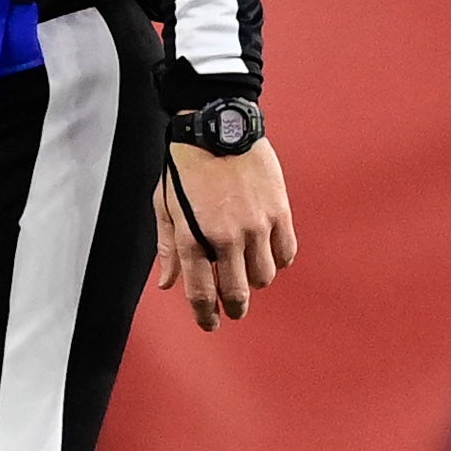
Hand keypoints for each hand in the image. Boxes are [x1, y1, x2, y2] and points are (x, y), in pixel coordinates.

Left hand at [158, 138, 296, 331]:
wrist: (218, 126)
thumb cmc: (185, 166)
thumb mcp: (164, 205)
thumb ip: (167, 248)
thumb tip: (167, 285)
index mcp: (192, 238)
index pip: (201, 293)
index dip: (205, 316)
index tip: (209, 324)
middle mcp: (226, 237)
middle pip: (237, 293)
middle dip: (233, 309)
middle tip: (232, 311)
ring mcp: (256, 226)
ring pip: (264, 276)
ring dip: (255, 281)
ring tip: (247, 271)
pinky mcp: (279, 212)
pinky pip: (286, 252)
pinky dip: (278, 260)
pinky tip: (268, 254)